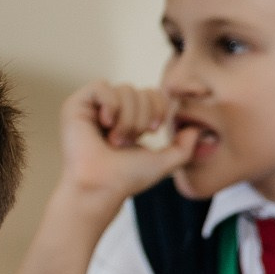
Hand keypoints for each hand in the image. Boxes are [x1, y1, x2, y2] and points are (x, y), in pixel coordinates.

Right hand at [55, 80, 196, 211]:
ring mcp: (94, 106)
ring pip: (124, 89)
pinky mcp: (76, 104)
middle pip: (141, 91)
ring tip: (115, 140)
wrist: (101, 186)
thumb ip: (184, 147)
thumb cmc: (128, 177)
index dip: (159, 109)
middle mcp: (112, 110)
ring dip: (127, 119)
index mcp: (131, 119)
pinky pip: (102, 86)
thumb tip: (197, 129)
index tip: (153, 132)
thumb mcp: (164, 162)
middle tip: (128, 141)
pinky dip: (110, 106)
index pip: (153, 94)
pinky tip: (105, 124)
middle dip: (142, 118)